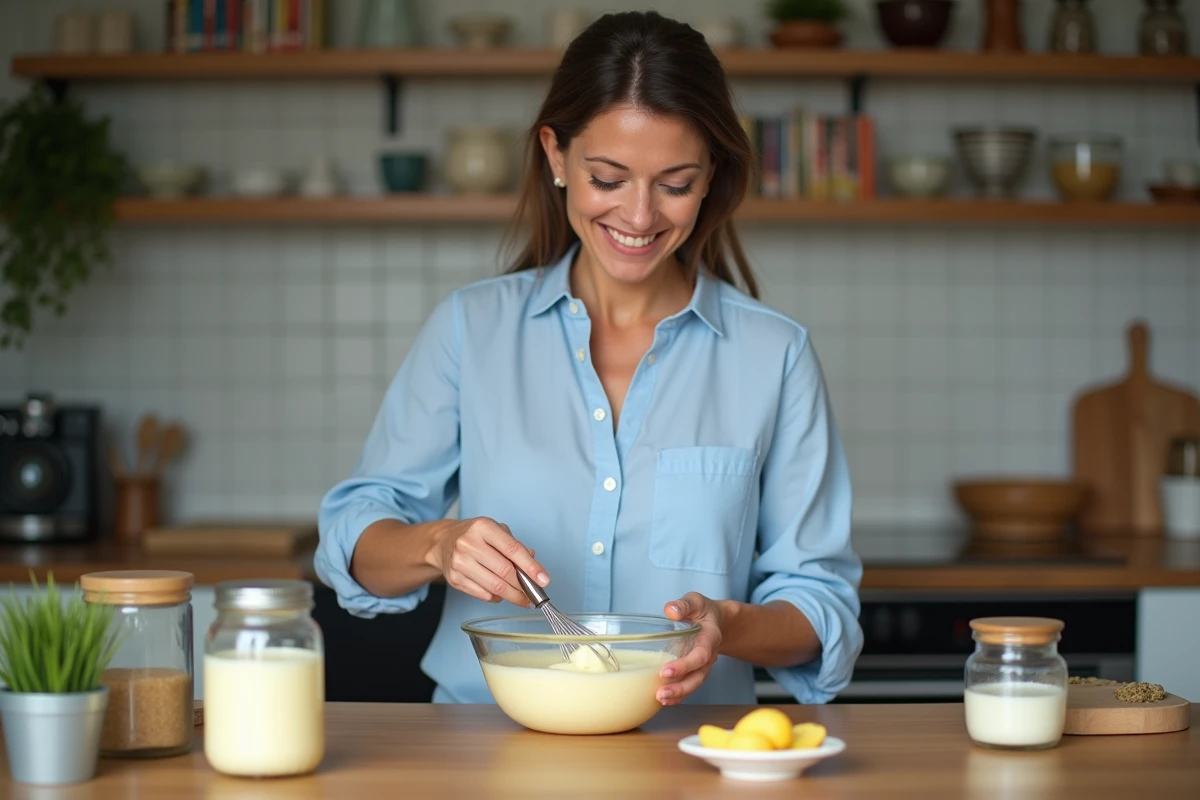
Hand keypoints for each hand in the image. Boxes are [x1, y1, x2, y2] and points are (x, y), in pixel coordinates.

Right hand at [428, 517, 547, 607]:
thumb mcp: (496, 531)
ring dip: (513, 596)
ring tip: (523, 599)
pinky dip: (497, 598)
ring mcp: (460, 563)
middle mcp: (469, 544)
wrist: (443, 542)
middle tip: (535, 594)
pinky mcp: (455, 579)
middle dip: (524, 586)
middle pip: (505, 571)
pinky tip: (503, 595)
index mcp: (483, 527)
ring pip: (495, 587)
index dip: (531, 566)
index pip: (512, 549)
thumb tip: (534, 566)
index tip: (544, 580)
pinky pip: (483, 595)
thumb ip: (515, 546)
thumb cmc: (475, 536)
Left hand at [658, 592, 724, 705]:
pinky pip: (689, 685)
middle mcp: (709, 656)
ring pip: (694, 684)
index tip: (666, 671)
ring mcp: (703, 666)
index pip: (700, 656)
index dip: (685, 665)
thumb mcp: (696, 601)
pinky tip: (663, 700)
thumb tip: (670, 611)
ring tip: (660, 699)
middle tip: (661, 693)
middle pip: (698, 677)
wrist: (718, 620)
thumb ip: (684, 605)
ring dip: (678, 694)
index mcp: (710, 638)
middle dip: (681, 688)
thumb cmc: (704, 610)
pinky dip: (678, 695)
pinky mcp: (695, 671)